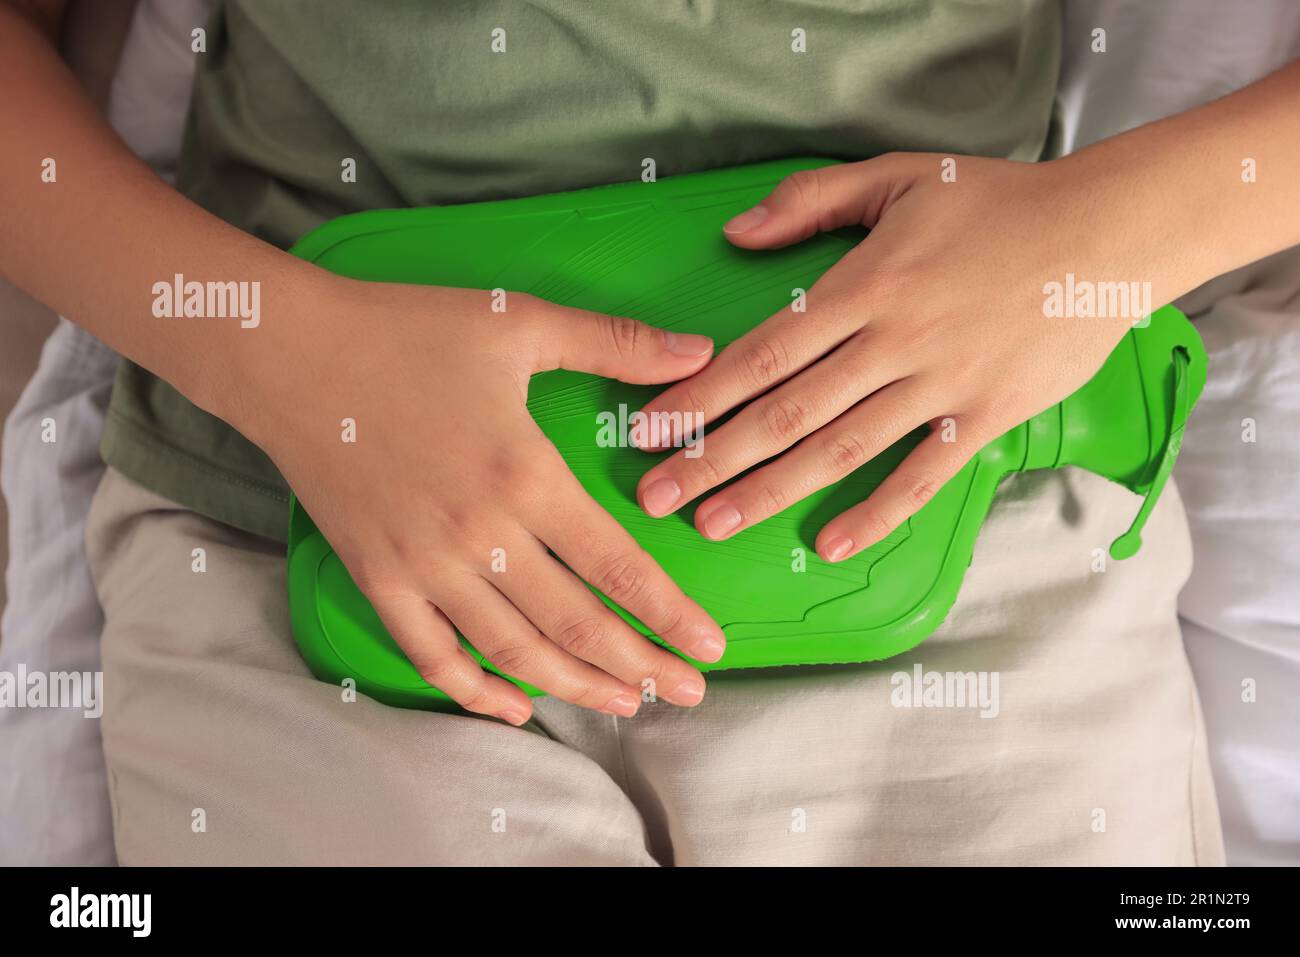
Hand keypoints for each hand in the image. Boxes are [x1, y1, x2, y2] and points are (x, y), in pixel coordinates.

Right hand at [243, 277, 725, 723]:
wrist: (290, 354)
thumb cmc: (407, 332)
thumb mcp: (520, 323)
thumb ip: (615, 343)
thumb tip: (700, 350)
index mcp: (526, 475)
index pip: (618, 566)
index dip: (670, 614)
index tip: (709, 647)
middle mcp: (481, 535)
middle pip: (576, 623)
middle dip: (640, 666)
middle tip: (688, 695)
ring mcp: (425, 565)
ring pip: (513, 651)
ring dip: (575, 686)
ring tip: (625, 706)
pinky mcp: (378, 577)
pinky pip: (431, 654)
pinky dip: (474, 691)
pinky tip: (515, 708)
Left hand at [635, 154, 1151, 561]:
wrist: (1106, 232)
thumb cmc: (997, 203)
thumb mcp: (898, 177)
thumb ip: (810, 202)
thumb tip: (737, 235)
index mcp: (863, 286)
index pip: (763, 352)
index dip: (701, 394)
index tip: (650, 428)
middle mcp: (893, 343)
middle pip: (785, 412)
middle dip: (712, 458)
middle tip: (655, 496)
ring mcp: (940, 386)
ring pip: (839, 450)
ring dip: (771, 491)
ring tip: (714, 524)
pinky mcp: (985, 418)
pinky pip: (922, 476)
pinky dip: (876, 513)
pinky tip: (830, 544)